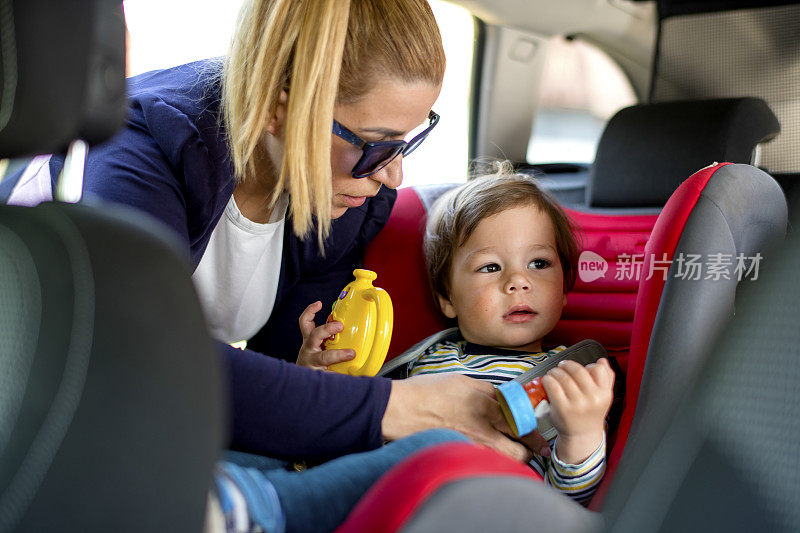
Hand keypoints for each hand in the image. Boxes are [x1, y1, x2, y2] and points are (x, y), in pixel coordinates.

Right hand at [296, 301, 354, 370]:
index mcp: (309, 341)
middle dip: (327, 329)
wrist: (299, 385)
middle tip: (340, 326)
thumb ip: (328, 338)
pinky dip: (340, 375)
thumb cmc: (313, 362)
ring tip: (351, 353)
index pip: (305, 323)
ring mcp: (312, 364)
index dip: (310, 311)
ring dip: (338, 355)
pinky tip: (348, 375)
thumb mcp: (317, 348)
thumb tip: (348, 327)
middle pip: (315, 335)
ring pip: (324, 357)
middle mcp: (308, 350)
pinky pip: (331, 375)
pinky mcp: (318, 377)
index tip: (319, 303)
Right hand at [382, 374, 548, 462]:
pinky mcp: (459, 454)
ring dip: (511, 457)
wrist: (401, 409)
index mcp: (485, 405)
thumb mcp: (461, 381)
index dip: (534, 430)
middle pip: (519, 449)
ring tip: (510, 452)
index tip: (538, 433)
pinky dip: (489, 461)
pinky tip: (485, 455)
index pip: (522, 420)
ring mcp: (471, 444)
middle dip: (528, 450)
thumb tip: (502, 397)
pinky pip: (484, 461)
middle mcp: (482, 428)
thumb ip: (486, 390)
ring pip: (504, 459)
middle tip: (531, 447)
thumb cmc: (426, 392)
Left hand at [541, 358, 614, 463]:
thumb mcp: (603, 397)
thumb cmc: (590, 412)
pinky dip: (547, 379)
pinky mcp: (561, 408)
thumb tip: (602, 361)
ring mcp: (577, 403)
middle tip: (562, 367)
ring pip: (563, 376)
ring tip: (553, 374)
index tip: (580, 369)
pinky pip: (552, 385)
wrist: (581, 435)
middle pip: (577, 370)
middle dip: (567, 365)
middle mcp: (592, 398)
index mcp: (604, 393)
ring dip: (555, 371)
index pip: (598, 369)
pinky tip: (547, 381)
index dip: (588, 365)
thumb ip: (606, 378)